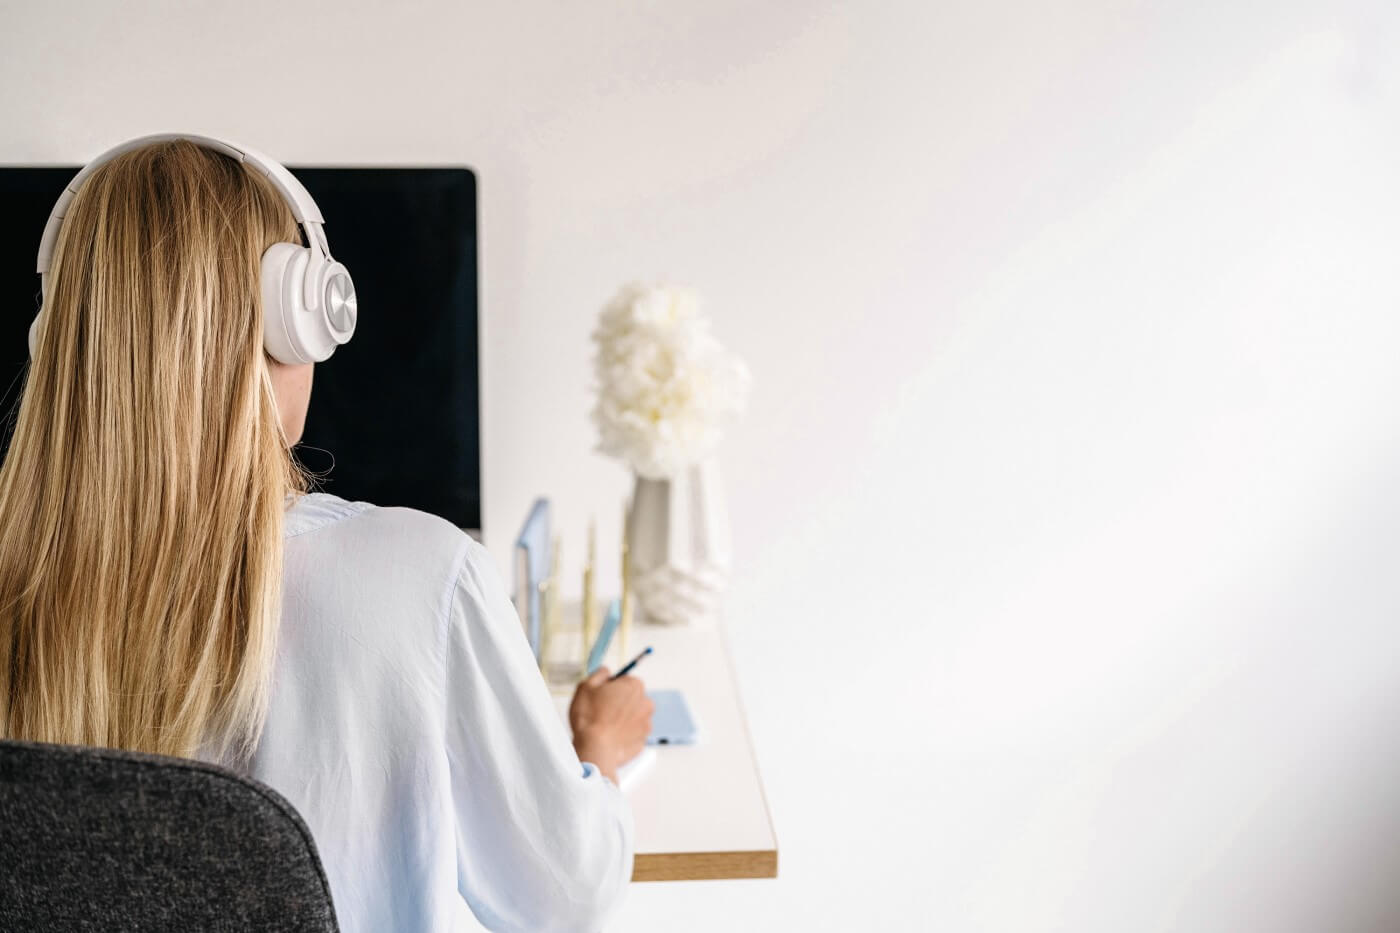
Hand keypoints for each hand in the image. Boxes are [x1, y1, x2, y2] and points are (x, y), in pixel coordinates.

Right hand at [569, 668, 653, 783]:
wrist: (595, 749)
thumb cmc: (589, 717)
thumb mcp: (586, 685)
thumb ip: (600, 674)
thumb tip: (606, 672)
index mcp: (634, 686)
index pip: (624, 680)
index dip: (610, 687)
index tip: (600, 696)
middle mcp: (646, 703)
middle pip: (630, 698)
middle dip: (618, 703)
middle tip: (600, 711)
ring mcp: (646, 723)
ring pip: (632, 716)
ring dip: (622, 719)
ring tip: (604, 726)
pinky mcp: (642, 741)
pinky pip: (631, 734)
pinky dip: (623, 735)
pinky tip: (609, 737)